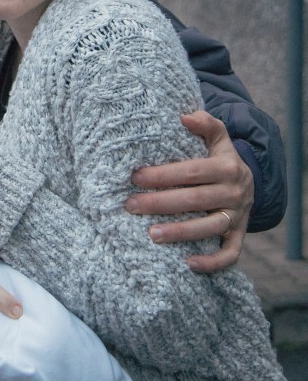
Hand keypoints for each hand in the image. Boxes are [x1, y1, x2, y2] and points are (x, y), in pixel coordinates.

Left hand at [124, 111, 252, 271]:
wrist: (250, 181)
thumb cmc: (220, 158)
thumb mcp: (218, 137)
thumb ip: (205, 123)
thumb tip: (184, 116)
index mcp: (226, 167)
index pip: (190, 172)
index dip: (162, 175)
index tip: (135, 177)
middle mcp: (234, 193)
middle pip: (194, 200)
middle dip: (160, 203)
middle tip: (130, 205)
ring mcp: (238, 217)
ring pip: (209, 228)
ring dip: (180, 233)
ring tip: (151, 235)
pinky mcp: (239, 236)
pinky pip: (231, 254)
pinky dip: (213, 262)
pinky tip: (188, 264)